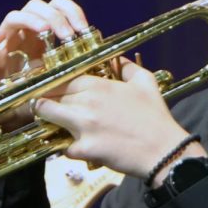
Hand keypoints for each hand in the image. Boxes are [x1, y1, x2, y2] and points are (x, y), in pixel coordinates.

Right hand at [0, 0, 89, 130]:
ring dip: (31, 21)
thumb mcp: (61, 79)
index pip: (58, 7)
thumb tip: (106, 65)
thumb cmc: (37, 93)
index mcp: (44, 33)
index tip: (85, 29)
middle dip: (54, 16)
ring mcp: (6, 44)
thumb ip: (76, 68)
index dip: (72, 12)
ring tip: (44, 30)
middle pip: (37, 6)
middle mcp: (25, 33)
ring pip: (14, 18)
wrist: (7, 113)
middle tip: (67, 35)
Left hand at [33, 59, 204, 180]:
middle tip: (44, 106)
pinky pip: (64, 147)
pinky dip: (69, 149)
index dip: (49, 83)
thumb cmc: (155, 116)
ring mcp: (82, 126)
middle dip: (43, 101)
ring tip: (53, 124)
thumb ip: (126, 66)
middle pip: (48, 96)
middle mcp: (85, 102)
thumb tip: (117, 58)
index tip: (47, 87)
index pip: (59, 78)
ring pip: (47, 116)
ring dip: (47, 120)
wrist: (164, 150)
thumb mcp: (146, 82)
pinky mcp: (84, 149)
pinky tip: (79, 148)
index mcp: (97, 85)